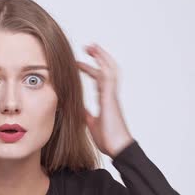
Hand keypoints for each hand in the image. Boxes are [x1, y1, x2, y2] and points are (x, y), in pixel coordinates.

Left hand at [77, 43, 134, 158]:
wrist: (118, 148)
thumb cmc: (108, 138)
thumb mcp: (91, 123)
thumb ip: (85, 114)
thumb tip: (76, 108)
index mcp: (105, 99)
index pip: (98, 78)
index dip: (89, 69)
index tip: (78, 63)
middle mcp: (110, 94)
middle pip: (106, 69)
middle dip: (98, 56)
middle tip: (88, 46)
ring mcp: (112, 95)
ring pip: (110, 69)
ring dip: (101, 56)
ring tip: (92, 46)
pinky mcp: (111, 98)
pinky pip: (108, 78)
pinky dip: (103, 66)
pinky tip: (97, 58)